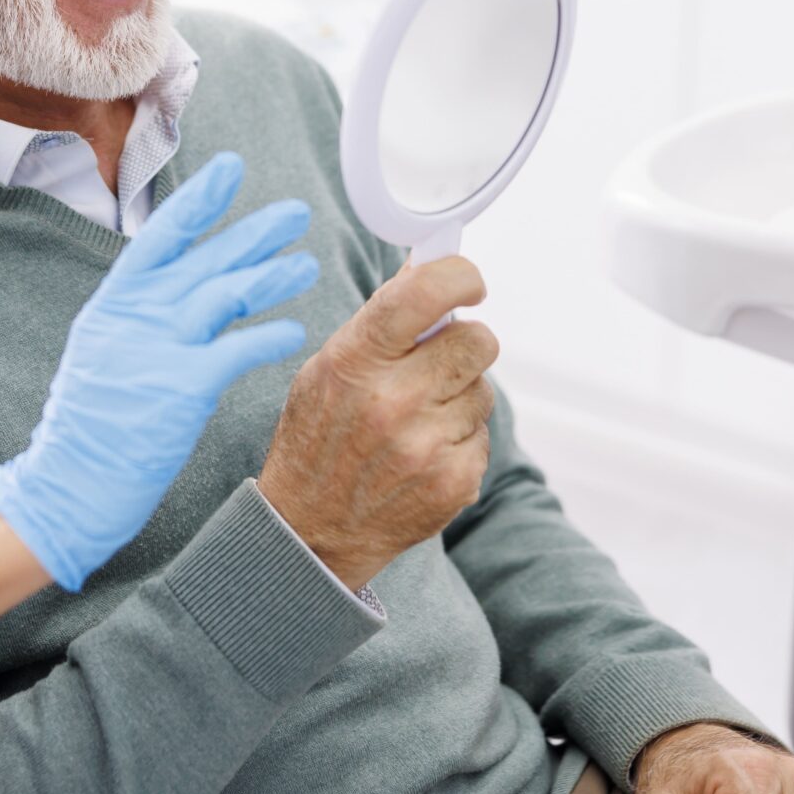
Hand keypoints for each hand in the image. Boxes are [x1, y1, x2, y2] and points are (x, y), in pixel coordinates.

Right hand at [0, 152, 319, 591]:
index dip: (198, 201)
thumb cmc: (88, 431)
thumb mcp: (102, 356)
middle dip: (253, 233)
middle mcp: (133, 318)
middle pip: (203, 260)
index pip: (160, 238)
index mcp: (112, 306)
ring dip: (270, 277)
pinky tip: (294, 331)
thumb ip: (140, 320)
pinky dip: (267, 337)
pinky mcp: (178, 389)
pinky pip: (235, 351)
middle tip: (295, 213)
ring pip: (223, 294)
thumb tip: (186, 290)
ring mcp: (154, 350)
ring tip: (307, 265)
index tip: (231, 170)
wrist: (66, 488)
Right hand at [254, 256, 496, 590]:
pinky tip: (423, 453)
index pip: (423, 294)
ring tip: (417, 418)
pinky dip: (458, 439)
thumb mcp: (327, 369)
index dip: (460, 276)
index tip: (469, 282)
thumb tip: (427, 264)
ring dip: (459, 396)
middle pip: (477, 341)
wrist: (311, 530)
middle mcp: (392, 401)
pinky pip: (481, 434)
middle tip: (440, 359)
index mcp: (354, 362)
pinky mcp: (453, 481)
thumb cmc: (317, 439)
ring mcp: (426, 445)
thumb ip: (380, 320)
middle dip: (465, 343)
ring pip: (482, 389)